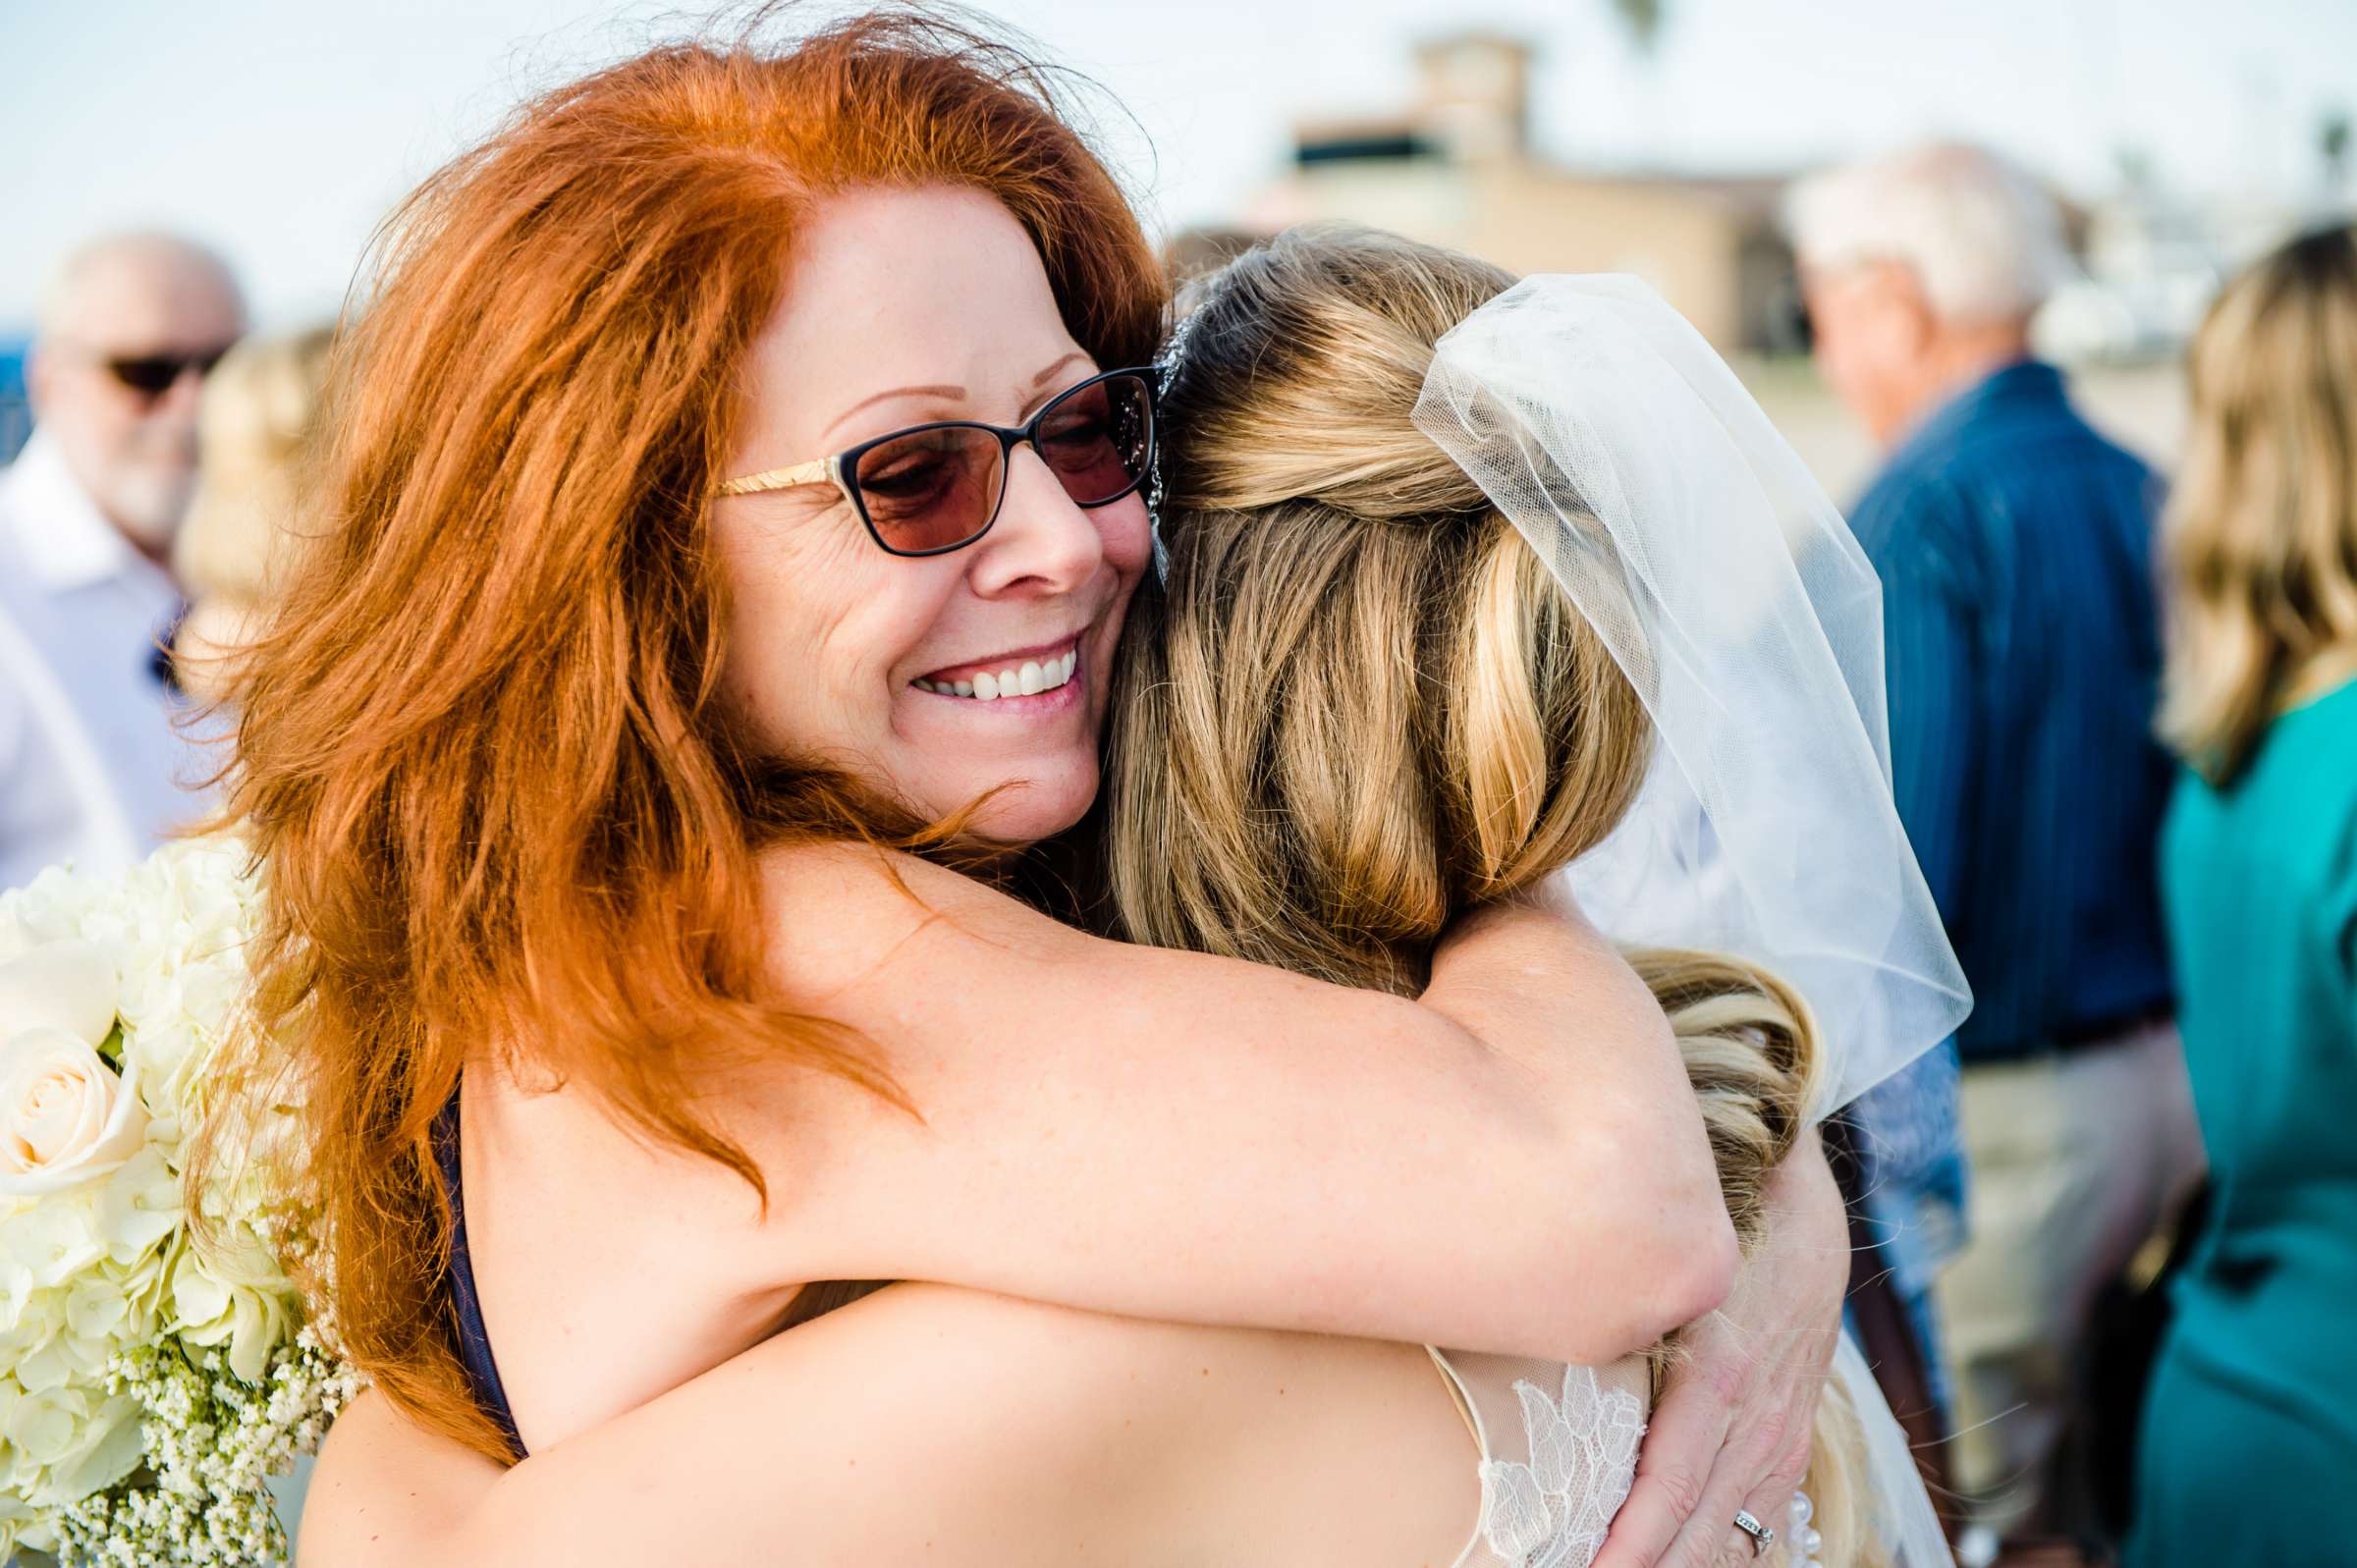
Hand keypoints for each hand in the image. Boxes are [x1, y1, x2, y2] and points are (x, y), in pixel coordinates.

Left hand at [1593, 1130, 1848, 1567]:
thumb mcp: (1670, 1264)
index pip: (1669, 1488)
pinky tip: (1681, 1562)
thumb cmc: (1716, 1229)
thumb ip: (1614, 1309)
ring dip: (1677, 1565)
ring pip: (1730, 1536)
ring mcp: (1780, 1436)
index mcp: (1717, 1376)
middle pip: (1696, 1529)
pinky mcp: (1792, 1440)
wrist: (1806, 1213)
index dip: (1629, 1547)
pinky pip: (1760, 1519)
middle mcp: (1755, 1419)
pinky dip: (1719, 1553)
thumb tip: (1536, 1321)